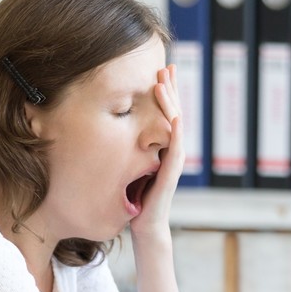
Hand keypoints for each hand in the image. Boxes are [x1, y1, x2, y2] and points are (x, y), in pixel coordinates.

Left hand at [130, 64, 183, 241]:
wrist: (145, 226)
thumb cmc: (137, 199)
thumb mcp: (132, 166)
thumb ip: (132, 149)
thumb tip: (113, 130)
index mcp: (164, 146)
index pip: (167, 113)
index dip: (166, 92)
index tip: (162, 70)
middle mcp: (173, 150)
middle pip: (175, 112)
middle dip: (172, 89)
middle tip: (168, 66)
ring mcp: (174, 161)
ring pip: (176, 125)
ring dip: (171, 103)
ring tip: (164, 83)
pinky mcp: (171, 173)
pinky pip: (176, 148)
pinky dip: (177, 130)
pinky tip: (175, 115)